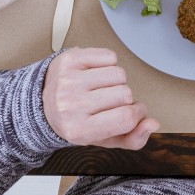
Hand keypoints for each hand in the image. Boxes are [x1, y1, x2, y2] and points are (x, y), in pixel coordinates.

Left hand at [41, 48, 157, 148]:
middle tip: (108, 102)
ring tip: (101, 88)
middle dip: (124, 97)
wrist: (42, 104)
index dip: (137, 113)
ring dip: (116, 81)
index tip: (132, 112)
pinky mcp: (70, 60)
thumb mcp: (102, 139)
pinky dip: (108, 64)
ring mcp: (69, 81)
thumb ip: (132, 138)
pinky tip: (96, 74)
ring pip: (119, 74)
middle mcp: (71, 105)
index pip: (126, 118)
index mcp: (78, 130)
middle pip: (125, 94)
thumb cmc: (75, 122)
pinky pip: (109, 56)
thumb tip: (152, 123)